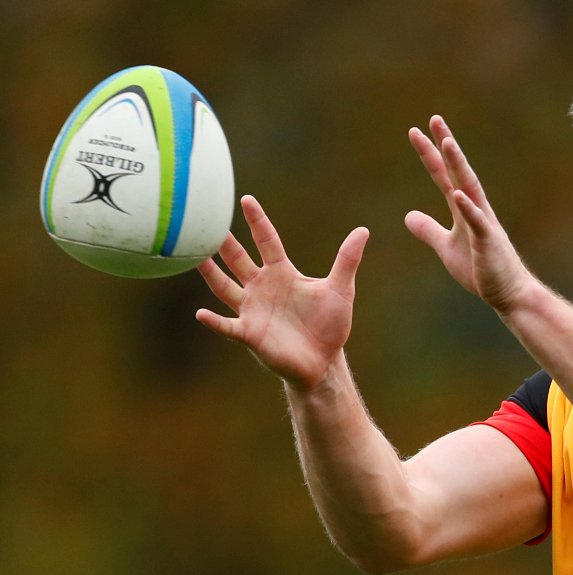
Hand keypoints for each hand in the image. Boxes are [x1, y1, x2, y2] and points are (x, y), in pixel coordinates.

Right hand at [195, 195, 369, 390]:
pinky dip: (214, 321)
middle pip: (238, 259)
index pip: (267, 241)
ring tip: (193, 258)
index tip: (245, 200)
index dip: (258, 221)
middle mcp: (262, 287)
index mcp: (282, 273)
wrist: (323, 361)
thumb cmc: (329, 325)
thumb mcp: (340, 289)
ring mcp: (253, 310)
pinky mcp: (250, 334)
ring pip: (225, 287)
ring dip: (210, 273)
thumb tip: (363, 230)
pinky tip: (201, 314)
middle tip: (204, 221)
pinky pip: (227, 325)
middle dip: (224, 242)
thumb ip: (347, 260)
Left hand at [404, 115, 534, 313]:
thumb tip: (408, 216)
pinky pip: (477, 222)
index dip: (431, 154)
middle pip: (458, 172)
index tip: (417, 131)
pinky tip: (457, 193)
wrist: (508, 294)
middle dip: (446, 146)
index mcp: (464, 209)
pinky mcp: (488, 243)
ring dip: (459, 166)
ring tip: (447, 143)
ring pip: (469, 188)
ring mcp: (483, 224)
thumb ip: (429, 230)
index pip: (444, 176)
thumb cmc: (480, 269)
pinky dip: (468, 208)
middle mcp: (475, 209)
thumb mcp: (446, 247)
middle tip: (434, 119)